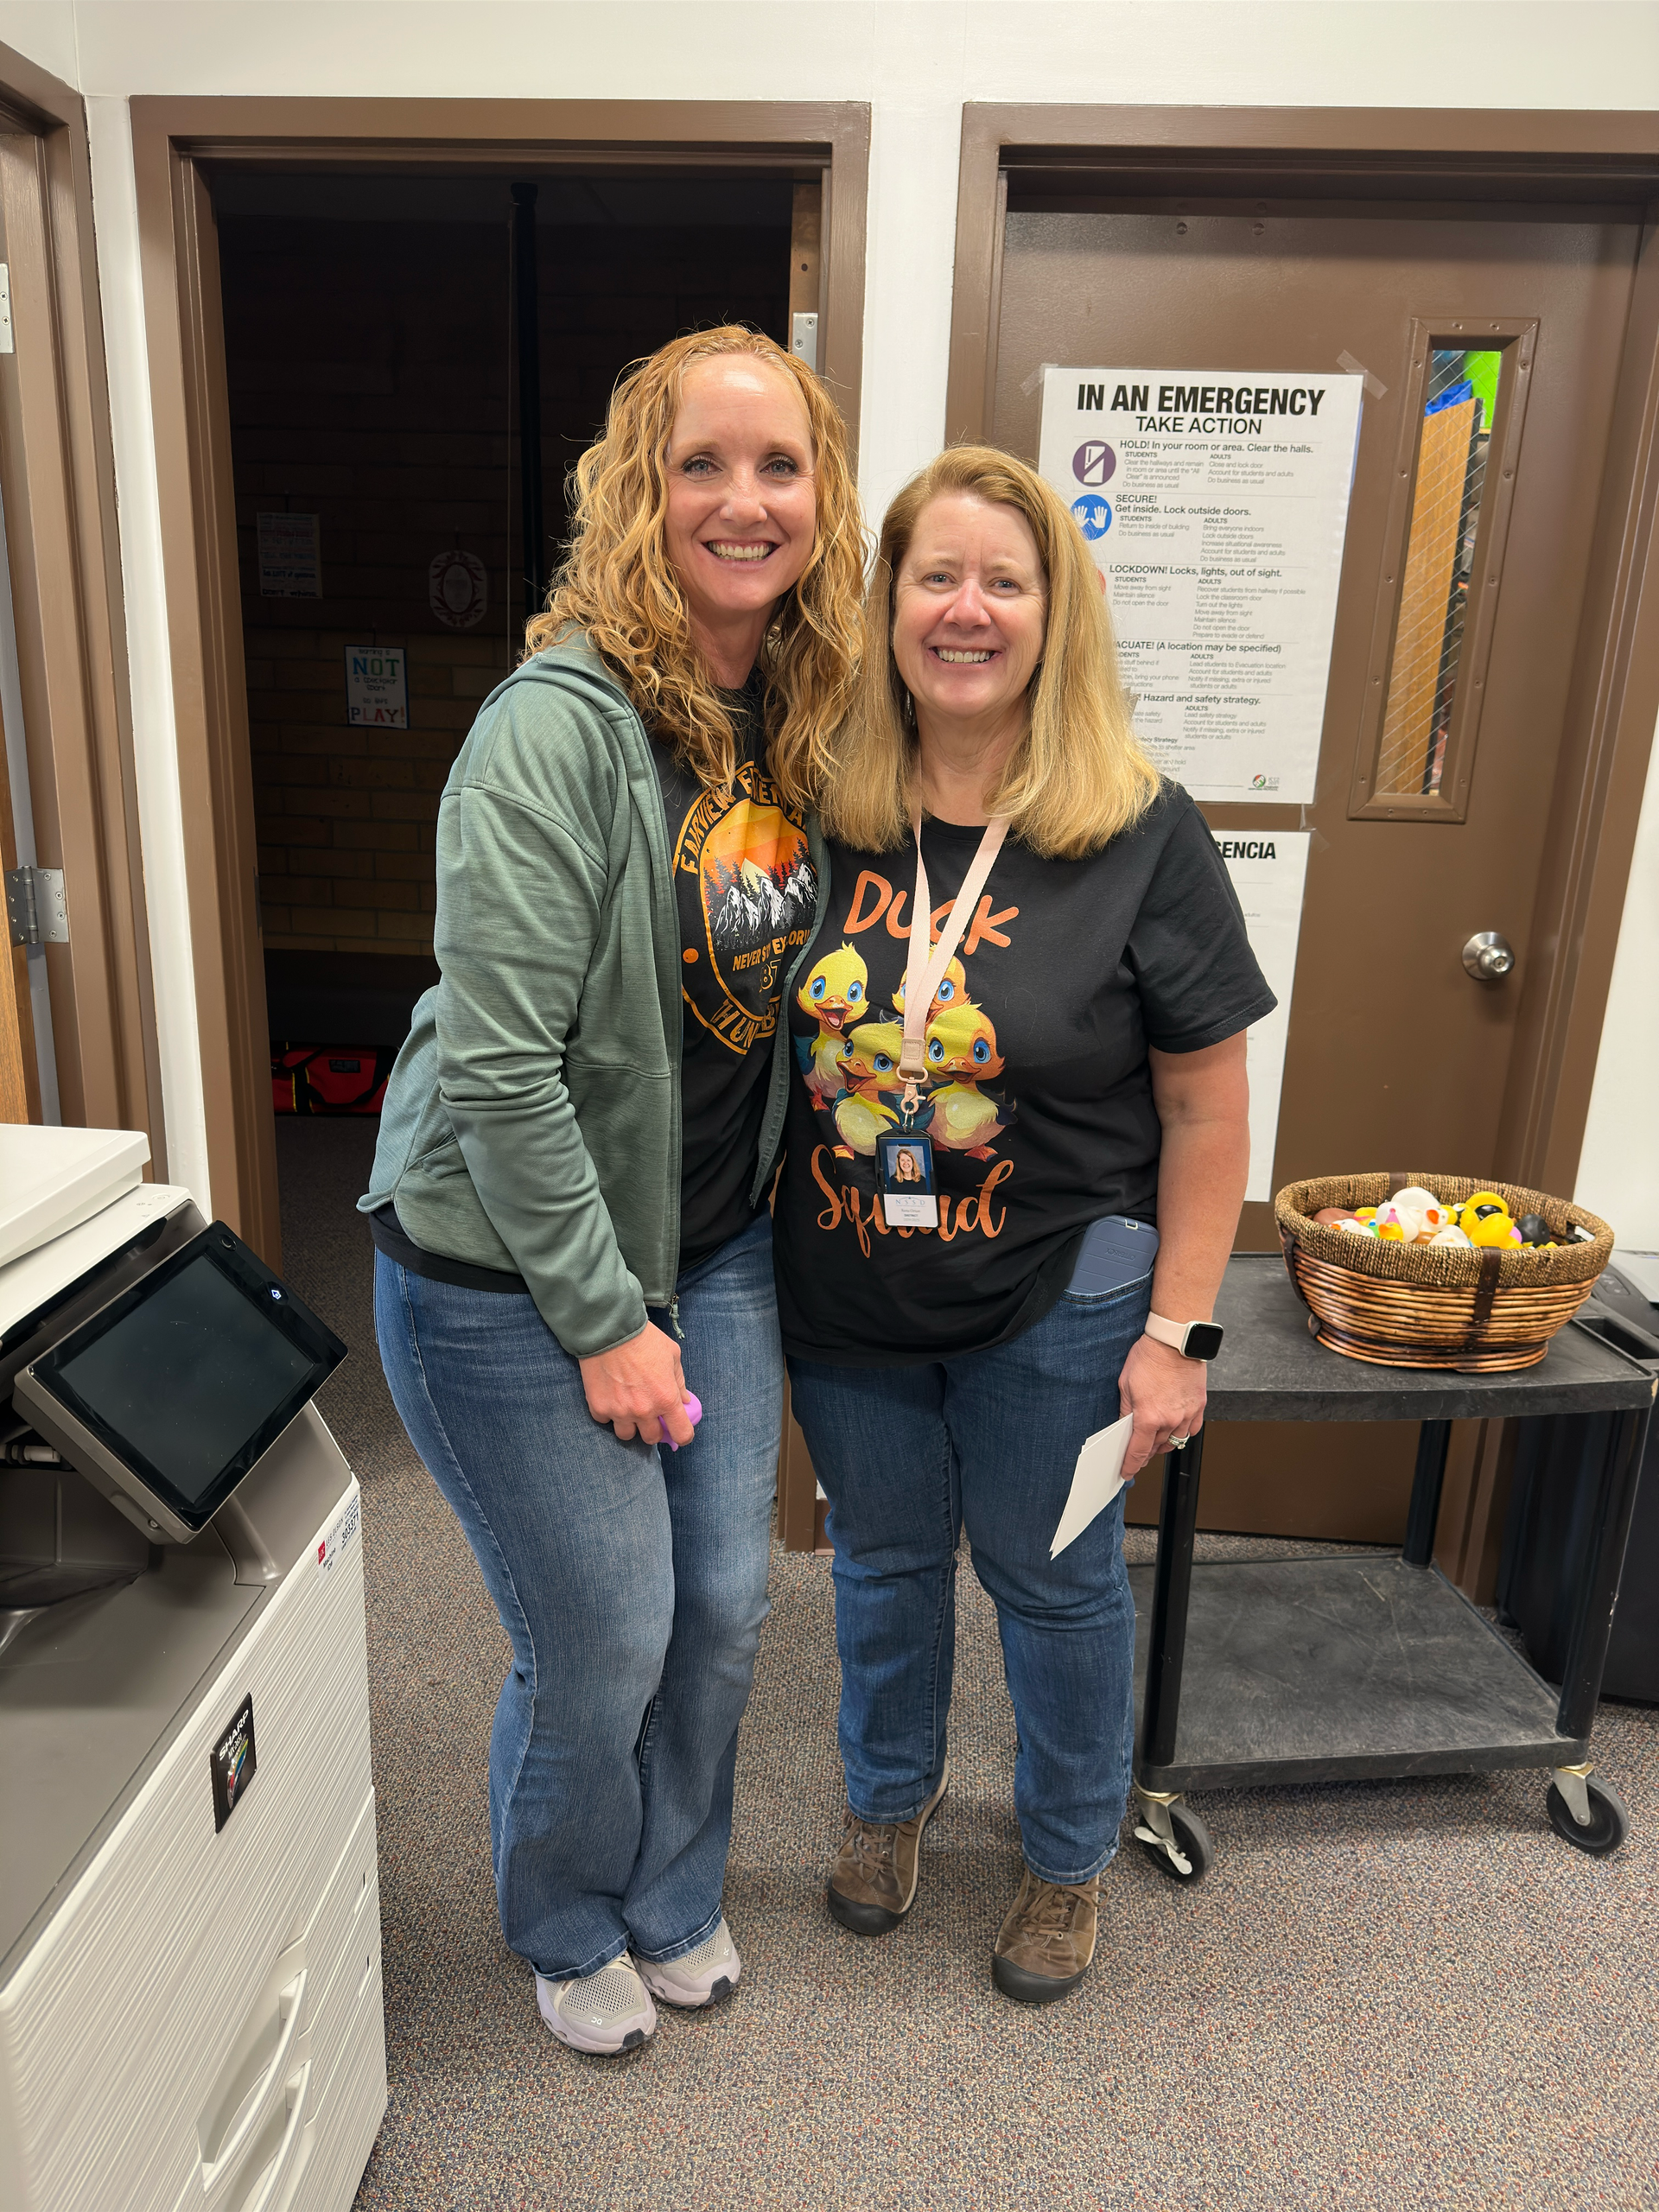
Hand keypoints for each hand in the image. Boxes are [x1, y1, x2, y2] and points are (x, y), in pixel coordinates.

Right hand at [579, 1322, 694, 1445]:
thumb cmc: (644, 1339)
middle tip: (650, 1413)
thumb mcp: (672, 1355)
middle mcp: (644, 1410)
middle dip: (653, 1428)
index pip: (681, 1434)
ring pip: (627, 1435)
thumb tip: (685, 1401)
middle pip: (652, 1438)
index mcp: (666, 1398)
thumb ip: (679, 1382)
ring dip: (630, 1425)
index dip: (682, 1435)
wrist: (609, 1330)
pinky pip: (605, 1421)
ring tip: (628, 1407)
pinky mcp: (599, 1408)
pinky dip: (609, 1413)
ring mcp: (620, 1412)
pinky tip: (611, 1397)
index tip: (679, 1431)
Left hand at [1118, 1333, 1206, 1477]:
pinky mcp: (1199, 1406)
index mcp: (1149, 1417)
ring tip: (1155, 1439)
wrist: (1175, 1342)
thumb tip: (1124, 1426)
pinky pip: (1192, 1429)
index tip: (1126, 1472)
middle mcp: (1170, 1420)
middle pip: (1156, 1448)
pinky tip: (1175, 1428)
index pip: (1138, 1452)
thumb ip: (1125, 1410)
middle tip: (1138, 1453)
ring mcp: (1187, 1414)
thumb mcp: (1125, 1384)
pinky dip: (1182, 1432)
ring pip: (1175, 1441)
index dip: (1130, 1466)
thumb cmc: (1149, 1357)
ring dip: (1163, 1443)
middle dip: (1145, 1453)